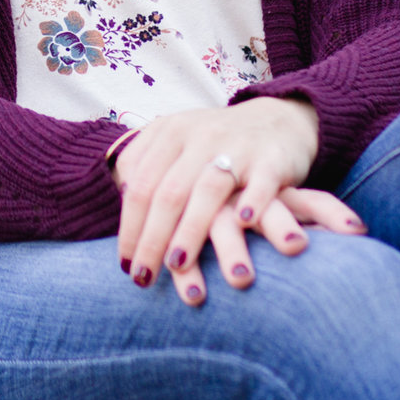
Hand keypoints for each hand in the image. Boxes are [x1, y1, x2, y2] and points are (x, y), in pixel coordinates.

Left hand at [113, 97, 364, 304]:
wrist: (277, 121)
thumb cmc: (215, 145)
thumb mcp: (176, 143)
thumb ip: (146, 169)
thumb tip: (122, 210)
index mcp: (169, 133)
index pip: (140, 184)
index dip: (129, 226)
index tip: (126, 264)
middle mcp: (199, 136)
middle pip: (168, 192)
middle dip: (152, 239)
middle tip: (143, 279)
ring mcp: (237, 146)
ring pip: (208, 190)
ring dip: (190, 230)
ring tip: (177, 265)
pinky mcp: (272, 158)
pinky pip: (261, 182)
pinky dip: (252, 202)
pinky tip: (242, 224)